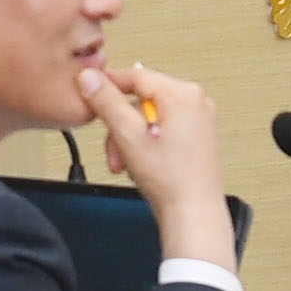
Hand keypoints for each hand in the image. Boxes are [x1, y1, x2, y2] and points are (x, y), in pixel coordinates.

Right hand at [75, 57, 231, 272]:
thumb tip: (90, 78)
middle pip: (142, 101)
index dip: (108, 85)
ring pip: (150, 118)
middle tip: (114, 149)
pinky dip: (146, 144)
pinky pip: (163, 130)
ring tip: (127, 163)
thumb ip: (107, 102)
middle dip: (121, 126)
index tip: (89, 93)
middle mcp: (197, 103)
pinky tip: (142, 164)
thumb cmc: (171, 181)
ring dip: (130, 139)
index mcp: (184, 94)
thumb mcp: (128, 136)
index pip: (136, 76)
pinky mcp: (199, 139)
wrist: (193, 214)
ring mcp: (201, 121)